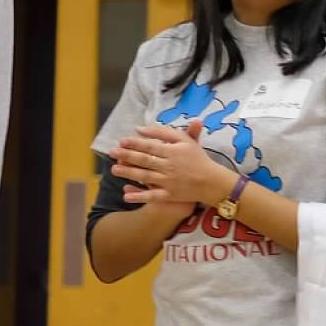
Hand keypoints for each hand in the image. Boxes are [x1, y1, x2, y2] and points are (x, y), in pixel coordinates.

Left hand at [109, 121, 235, 208]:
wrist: (212, 182)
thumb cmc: (198, 159)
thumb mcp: (186, 141)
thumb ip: (165, 132)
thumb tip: (142, 128)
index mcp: (174, 152)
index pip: (151, 146)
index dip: (135, 143)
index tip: (122, 141)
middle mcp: (170, 166)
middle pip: (145, 160)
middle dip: (127, 156)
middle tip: (112, 153)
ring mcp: (169, 182)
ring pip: (145, 177)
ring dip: (129, 173)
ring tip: (114, 170)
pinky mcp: (170, 195)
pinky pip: (152, 196)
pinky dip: (140, 196)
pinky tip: (126, 196)